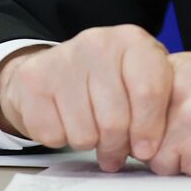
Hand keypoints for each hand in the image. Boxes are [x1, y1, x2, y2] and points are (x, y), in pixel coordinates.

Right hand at [0, 25, 171, 171]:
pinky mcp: (34, 80)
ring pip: (84, 134)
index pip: (148, 91)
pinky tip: (65, 120)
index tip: (145, 148)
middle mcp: (98, 43)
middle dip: (117, 146)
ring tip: (90, 128)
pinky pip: (53, 135)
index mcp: (132, 41)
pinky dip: (60, 138)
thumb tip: (147, 148)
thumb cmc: (110, 80)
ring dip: (89, 142)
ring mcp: (63, 59)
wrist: (55, 68)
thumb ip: (156, 107)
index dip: (149, 130)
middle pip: (115, 121)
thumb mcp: (142, 81)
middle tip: (115, 149)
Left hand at [146, 52, 190, 175]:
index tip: (165, 136)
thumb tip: (148, 114)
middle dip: (163, 148)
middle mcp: (177, 86)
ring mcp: (187, 113)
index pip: (134, 109)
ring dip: (183, 164)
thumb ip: (179, 89)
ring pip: (157, 159)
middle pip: (141, 135)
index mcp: (177, 67)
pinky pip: (180, 175)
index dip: (148, 131)